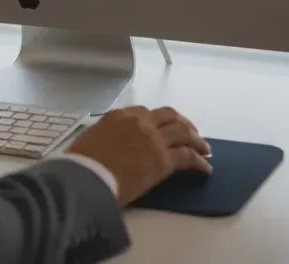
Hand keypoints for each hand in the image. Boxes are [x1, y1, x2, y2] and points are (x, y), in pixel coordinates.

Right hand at [67, 106, 211, 204]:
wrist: (87, 175)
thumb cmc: (83, 161)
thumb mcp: (92, 137)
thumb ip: (108, 134)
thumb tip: (112, 142)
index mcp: (120, 115)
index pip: (146, 112)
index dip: (160, 119)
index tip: (164, 127)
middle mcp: (140, 121)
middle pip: (169, 116)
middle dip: (183, 123)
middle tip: (191, 133)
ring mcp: (154, 139)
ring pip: (183, 132)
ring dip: (196, 140)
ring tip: (204, 149)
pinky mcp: (163, 160)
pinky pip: (188, 157)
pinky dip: (199, 162)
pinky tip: (205, 168)